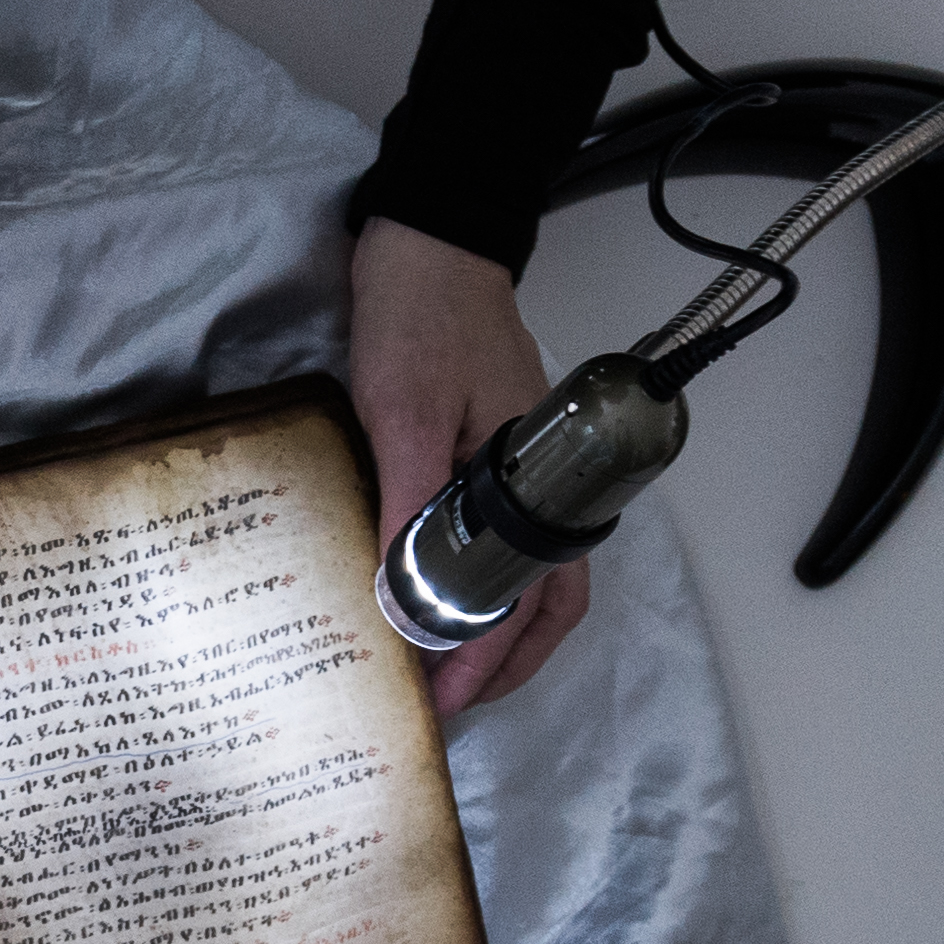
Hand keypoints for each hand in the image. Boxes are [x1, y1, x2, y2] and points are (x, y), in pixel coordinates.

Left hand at [350, 215, 587, 716]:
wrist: (429, 239)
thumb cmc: (422, 314)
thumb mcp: (402, 411)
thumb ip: (408, 501)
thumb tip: (398, 593)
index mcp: (537, 478)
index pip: (537, 597)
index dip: (498, 659)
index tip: (453, 699)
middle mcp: (541, 482)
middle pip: (546, 599)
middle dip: (503, 661)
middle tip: (447, 704)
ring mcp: (519, 468)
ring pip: (525, 573)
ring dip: (491, 627)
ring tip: (439, 666)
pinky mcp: (489, 452)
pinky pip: (494, 535)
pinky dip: (471, 580)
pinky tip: (426, 593)